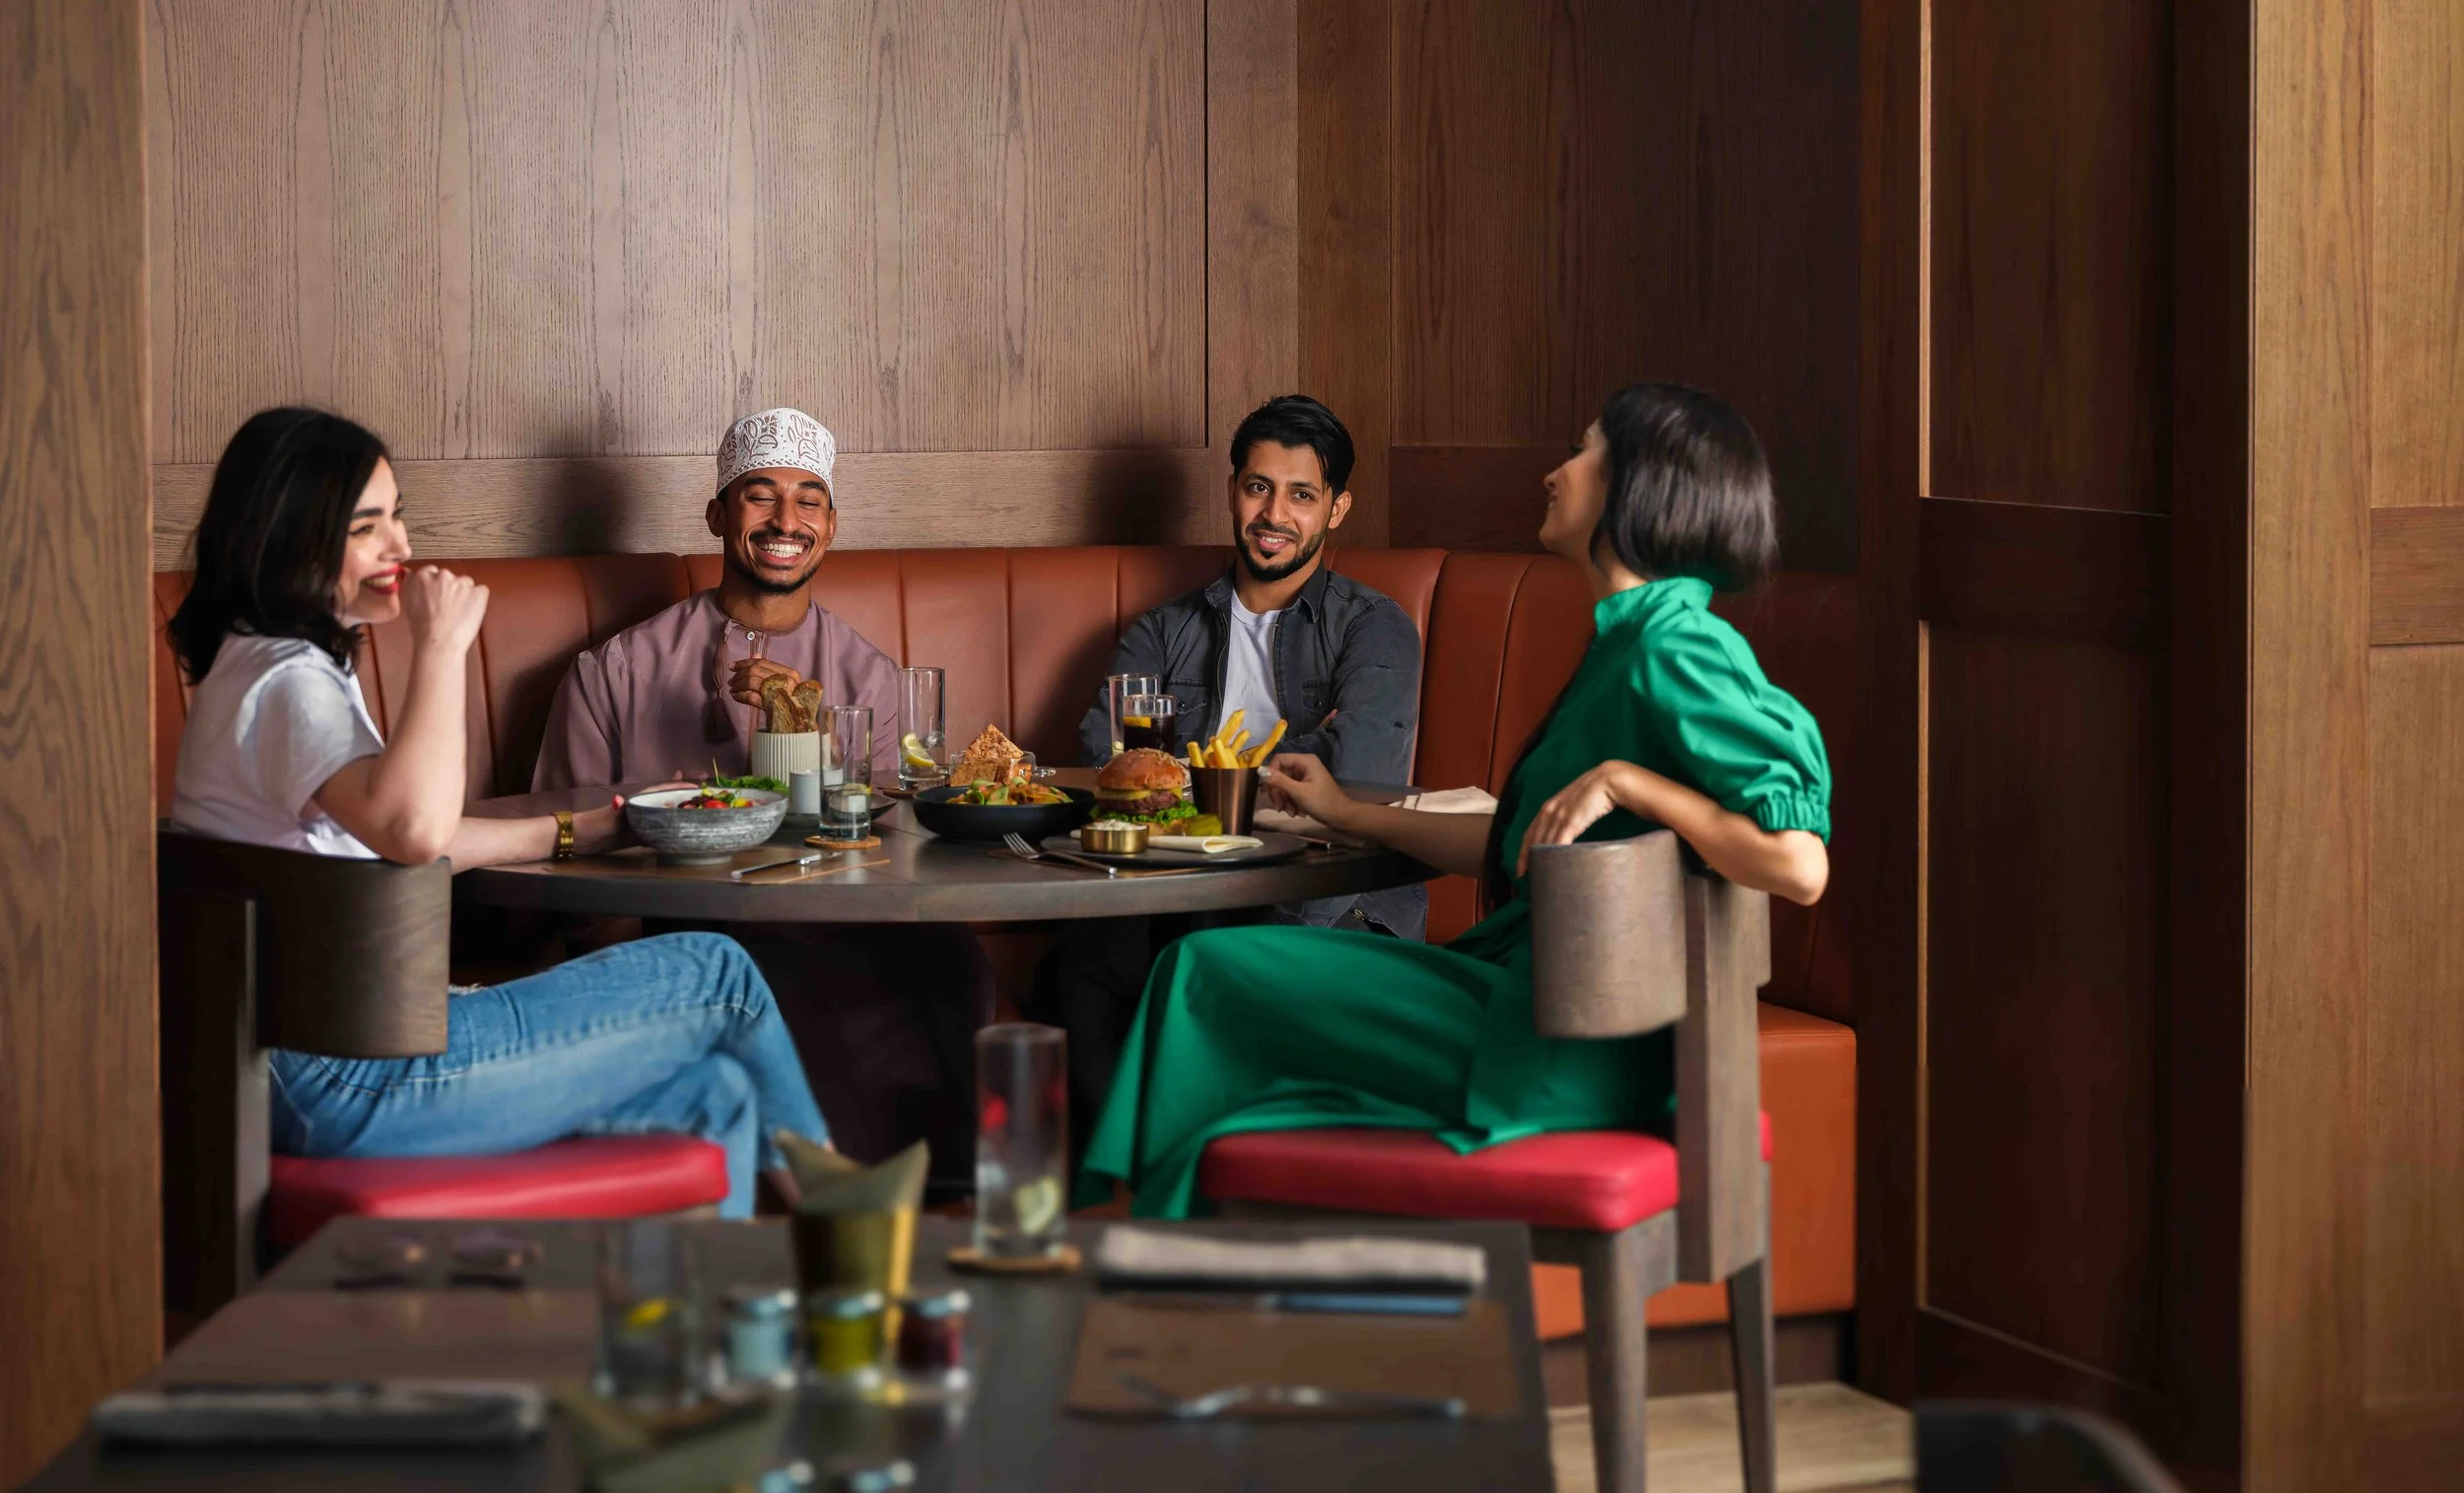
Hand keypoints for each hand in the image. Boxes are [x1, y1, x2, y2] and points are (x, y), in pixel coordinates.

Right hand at [403, 566, 487, 655]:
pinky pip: (481, 591)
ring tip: (458, 613)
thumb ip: (412, 585)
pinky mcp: (478, 592)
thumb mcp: (409, 603)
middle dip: (450, 589)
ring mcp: (462, 583)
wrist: (439, 643)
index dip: (435, 586)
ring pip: (466, 584)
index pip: (431, 572)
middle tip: (447, 608)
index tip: (437, 595)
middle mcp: (443, 575)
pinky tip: (470, 612)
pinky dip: (479, 600)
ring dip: (464, 594)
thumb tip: (412, 575)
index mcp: (423, 576)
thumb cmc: (423, 629)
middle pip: (449, 578)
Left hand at [577, 783, 693, 854]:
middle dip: (683, 802)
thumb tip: (631, 802)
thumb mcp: (605, 818)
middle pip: (665, 805)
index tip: (697, 787)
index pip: (660, 791)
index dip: (678, 787)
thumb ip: (618, 812)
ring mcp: (636, 825)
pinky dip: (665, 836)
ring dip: (677, 819)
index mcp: (634, 802)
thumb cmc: (589, 824)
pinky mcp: (632, 838)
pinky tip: (677, 840)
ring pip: (662, 820)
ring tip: (697, 820)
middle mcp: (639, 811)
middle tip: (705, 804)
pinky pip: (654, 835)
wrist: (574, 839)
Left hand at [729, 657, 803, 708]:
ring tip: (733, 690)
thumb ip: (769, 668)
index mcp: (790, 673)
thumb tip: (754, 654)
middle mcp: (786, 681)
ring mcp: (779, 693)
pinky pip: (750, 697)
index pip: (762, 662)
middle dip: (739, 675)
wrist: (799, 724)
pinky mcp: (772, 705)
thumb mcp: (784, 683)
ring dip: (738, 685)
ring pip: (751, 681)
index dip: (745, 663)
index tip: (732, 666)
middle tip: (731, 681)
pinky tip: (736, 697)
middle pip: (754, 671)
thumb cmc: (791, 702)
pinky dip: (740, 696)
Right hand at [1260, 753, 1351, 828]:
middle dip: (1278, 792)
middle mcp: (1304, 765)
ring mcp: (1304, 776)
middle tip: (1279, 806)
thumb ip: (1279, 781)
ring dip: (1283, 800)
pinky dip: (1289, 802)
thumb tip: (1260, 770)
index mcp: (1305, 761)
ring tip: (1290, 812)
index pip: (1278, 760)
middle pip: (1279, 774)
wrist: (1341, 817)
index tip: (1268, 791)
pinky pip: (1290, 791)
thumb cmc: (1322, 803)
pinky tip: (1295, 812)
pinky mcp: (1304, 787)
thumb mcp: (1299, 792)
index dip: (1271, 774)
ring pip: (1283, 784)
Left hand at [1516, 760, 1650, 876]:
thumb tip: (1569, 835)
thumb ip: (1569, 819)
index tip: (1520, 868)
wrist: (1609, 780)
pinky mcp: (1571, 821)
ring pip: (1544, 842)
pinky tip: (1552, 867)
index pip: (1530, 832)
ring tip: (1538, 877)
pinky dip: (1553, 854)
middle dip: (1526, 858)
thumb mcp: (1576, 806)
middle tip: (1523, 876)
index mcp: (1549, 807)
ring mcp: (1560, 815)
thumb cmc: (1595, 794)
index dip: (1523, 851)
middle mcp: (1550, 811)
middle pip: (1533, 839)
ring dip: (1539, 859)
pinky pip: (1558, 841)